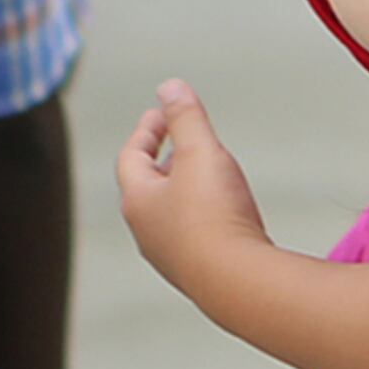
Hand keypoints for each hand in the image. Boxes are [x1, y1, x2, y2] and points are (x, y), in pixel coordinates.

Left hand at [117, 84, 271, 301]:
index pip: (131, 156)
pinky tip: (223, 213)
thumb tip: (169, 87)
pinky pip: (191, 235)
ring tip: (204, 174)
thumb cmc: (213, 216)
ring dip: (182, 189)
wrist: (237, 281)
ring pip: (168, 214)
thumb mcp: (200, 151)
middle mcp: (147, 231)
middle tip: (180, 140)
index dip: (147, 130)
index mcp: (138, 200)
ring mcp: (170, 256)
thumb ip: (185, 117)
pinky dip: (200, 215)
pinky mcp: (196, 272)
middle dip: (163, 159)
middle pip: (146, 187)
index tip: (162, 113)